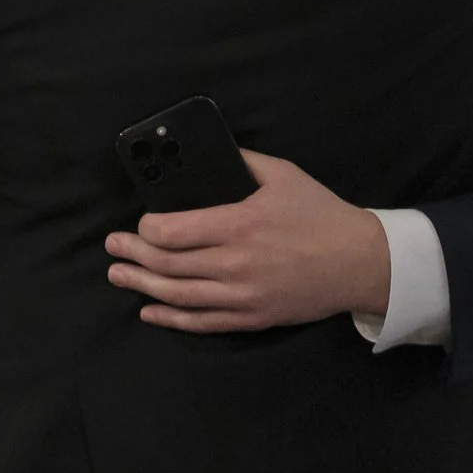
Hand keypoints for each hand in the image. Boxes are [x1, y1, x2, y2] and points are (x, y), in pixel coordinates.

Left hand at [104, 151, 390, 330]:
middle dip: (133, 254)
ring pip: (179, 296)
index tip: (139, 222)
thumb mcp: (282, 175)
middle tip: (112, 246)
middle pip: (169, 264)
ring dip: (142, 286)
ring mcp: (244, 296)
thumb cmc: (320, 215)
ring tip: (118, 274)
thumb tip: (209, 150)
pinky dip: (171, 320)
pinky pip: (203, 322)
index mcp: (240, 224)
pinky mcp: (253, 317)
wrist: (360, 263)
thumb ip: (241, 161)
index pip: (175, 231)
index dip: (147, 228)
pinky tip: (149, 312)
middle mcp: (237, 264)